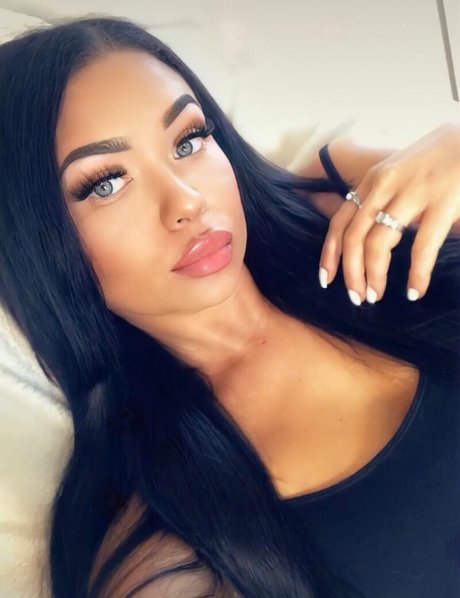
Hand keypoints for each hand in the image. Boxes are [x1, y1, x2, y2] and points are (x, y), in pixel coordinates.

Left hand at [318, 122, 459, 304]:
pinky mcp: (443, 201)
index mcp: (374, 180)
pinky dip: (416, 274)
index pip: (339, 222)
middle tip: (356, 298)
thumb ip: (383, 198)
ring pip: (377, 244)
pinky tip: (415, 291)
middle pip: (353, 238)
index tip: (326, 280)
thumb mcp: (401, 172)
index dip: (329, 255)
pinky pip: (421, 246)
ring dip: (373, 276)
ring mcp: (413, 192)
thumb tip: (368, 234)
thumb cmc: (441, 157)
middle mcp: (385, 184)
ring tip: (376, 296)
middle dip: (350, 274)